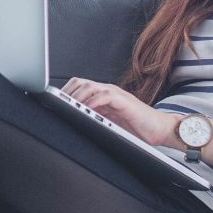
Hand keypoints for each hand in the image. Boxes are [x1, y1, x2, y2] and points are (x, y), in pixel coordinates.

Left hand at [62, 77, 182, 147]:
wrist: (161, 129)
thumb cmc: (138, 128)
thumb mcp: (110, 123)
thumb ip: (95, 119)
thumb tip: (74, 124)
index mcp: (102, 96)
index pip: (78, 87)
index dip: (65, 93)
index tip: (51, 103)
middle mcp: (107, 91)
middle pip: (80, 83)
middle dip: (66, 93)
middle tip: (56, 105)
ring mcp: (116, 94)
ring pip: (90, 86)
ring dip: (76, 96)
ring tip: (67, 107)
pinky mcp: (124, 100)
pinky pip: (104, 96)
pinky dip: (92, 102)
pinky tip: (85, 110)